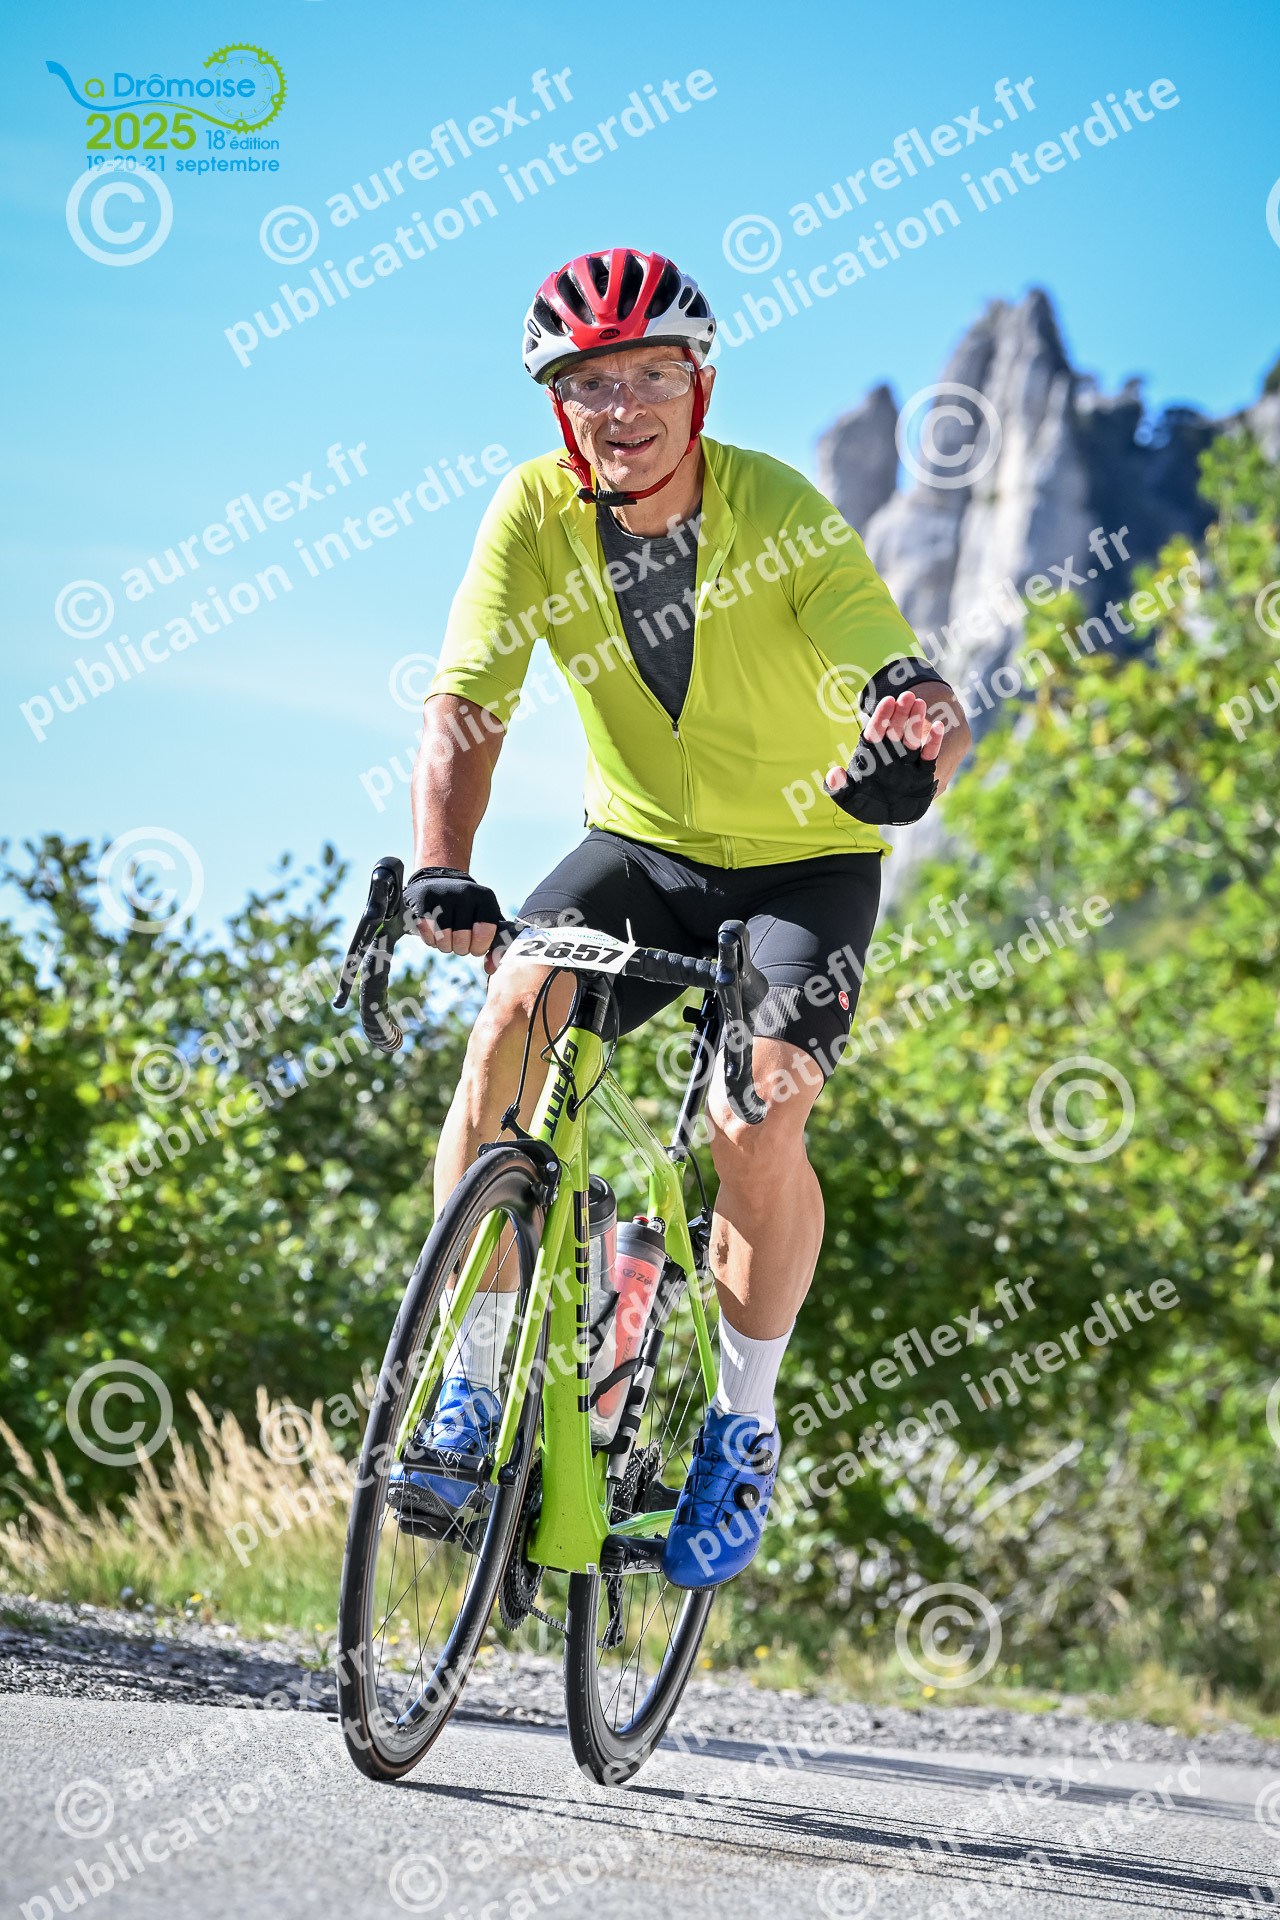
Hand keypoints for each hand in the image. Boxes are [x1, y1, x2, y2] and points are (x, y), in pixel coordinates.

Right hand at [403, 868, 501, 964]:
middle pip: (462, 939)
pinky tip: (435, 934)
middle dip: (461, 948)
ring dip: (445, 946)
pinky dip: (430, 940)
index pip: (485, 933)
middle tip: (459, 942)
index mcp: (485, 898)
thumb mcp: (487, 918)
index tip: (476, 947)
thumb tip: (490, 969)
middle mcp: (465, 893)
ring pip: (443, 938)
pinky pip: (426, 932)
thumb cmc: (468, 907)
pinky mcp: (424, 899)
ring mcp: (443, 895)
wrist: (441, 880)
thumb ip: (494, 945)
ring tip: (447, 939)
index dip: (479, 947)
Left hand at [825, 692, 944, 825]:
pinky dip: (934, 742)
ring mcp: (908, 761)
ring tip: (920, 703)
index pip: (876, 731)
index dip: (882, 716)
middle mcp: (891, 753)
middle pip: (896, 728)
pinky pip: (929, 755)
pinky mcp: (923, 772)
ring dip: (916, 721)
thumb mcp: (849, 798)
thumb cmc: (867, 804)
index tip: (888, 701)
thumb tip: (833, 774)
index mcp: (872, 754)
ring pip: (913, 737)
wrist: (888, 818)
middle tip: (908, 695)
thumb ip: (840, 787)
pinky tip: (938, 726)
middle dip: (901, 712)